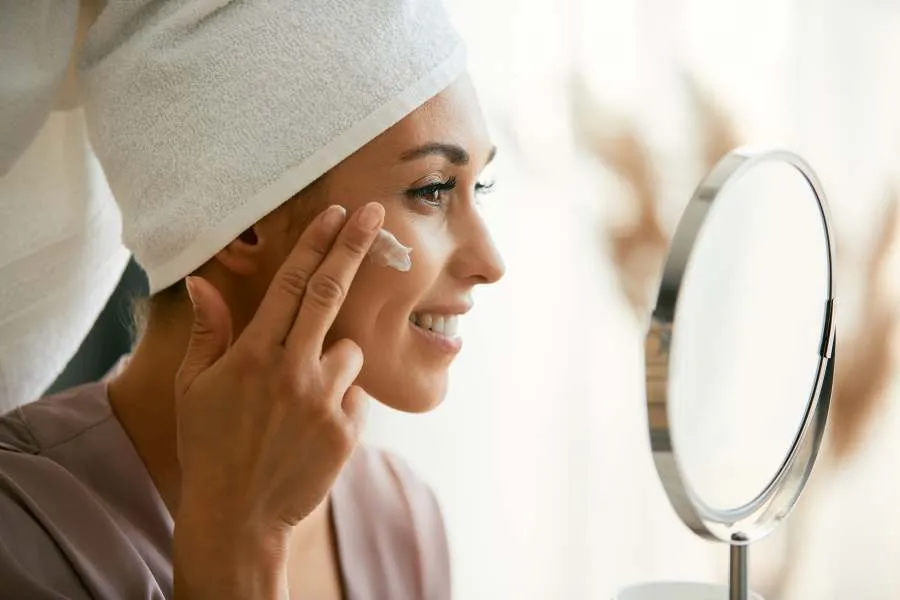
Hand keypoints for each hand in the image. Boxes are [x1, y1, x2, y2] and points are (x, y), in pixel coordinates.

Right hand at [171, 202, 384, 598]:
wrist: (237, 517)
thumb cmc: (209, 446)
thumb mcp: (194, 388)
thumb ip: (206, 331)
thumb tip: (202, 281)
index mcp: (253, 354)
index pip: (291, 284)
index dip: (316, 244)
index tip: (335, 213)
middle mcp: (293, 369)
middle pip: (331, 293)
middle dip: (354, 247)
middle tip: (374, 213)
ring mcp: (324, 400)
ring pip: (350, 351)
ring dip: (335, 359)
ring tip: (301, 397)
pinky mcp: (347, 430)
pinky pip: (356, 394)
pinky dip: (341, 399)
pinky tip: (312, 425)